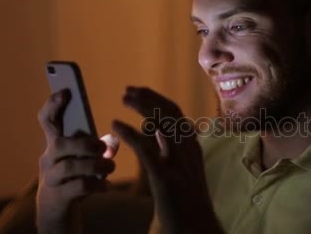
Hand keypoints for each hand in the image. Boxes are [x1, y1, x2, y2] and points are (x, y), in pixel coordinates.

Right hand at [36, 90, 118, 232]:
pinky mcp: (57, 197)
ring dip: (93, 164)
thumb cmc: (73, 178)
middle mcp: (49, 159)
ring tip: (111, 165)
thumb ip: (98, 148)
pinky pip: (77, 187)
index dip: (54, 105)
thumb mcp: (84, 160)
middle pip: (59, 143)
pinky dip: (95, 184)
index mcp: (55, 144)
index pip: (48, 121)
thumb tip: (114, 140)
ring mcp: (51, 178)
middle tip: (101, 147)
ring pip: (68, 166)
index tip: (65, 91)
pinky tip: (106, 185)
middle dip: (83, 142)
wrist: (57, 211)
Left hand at [113, 87, 222, 233]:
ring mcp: (179, 164)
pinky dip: (131, 133)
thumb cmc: (184, 198)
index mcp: (192, 146)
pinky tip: (116, 125)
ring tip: (123, 99)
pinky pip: (147, 150)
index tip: (137, 90)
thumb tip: (151, 125)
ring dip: (142, 107)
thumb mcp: (178, 166)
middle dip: (148, 98)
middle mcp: (188, 150)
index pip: (174, 112)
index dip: (155, 98)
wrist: (194, 228)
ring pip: (163, 125)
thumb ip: (166, 145)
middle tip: (126, 91)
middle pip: (169, 113)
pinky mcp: (166, 179)